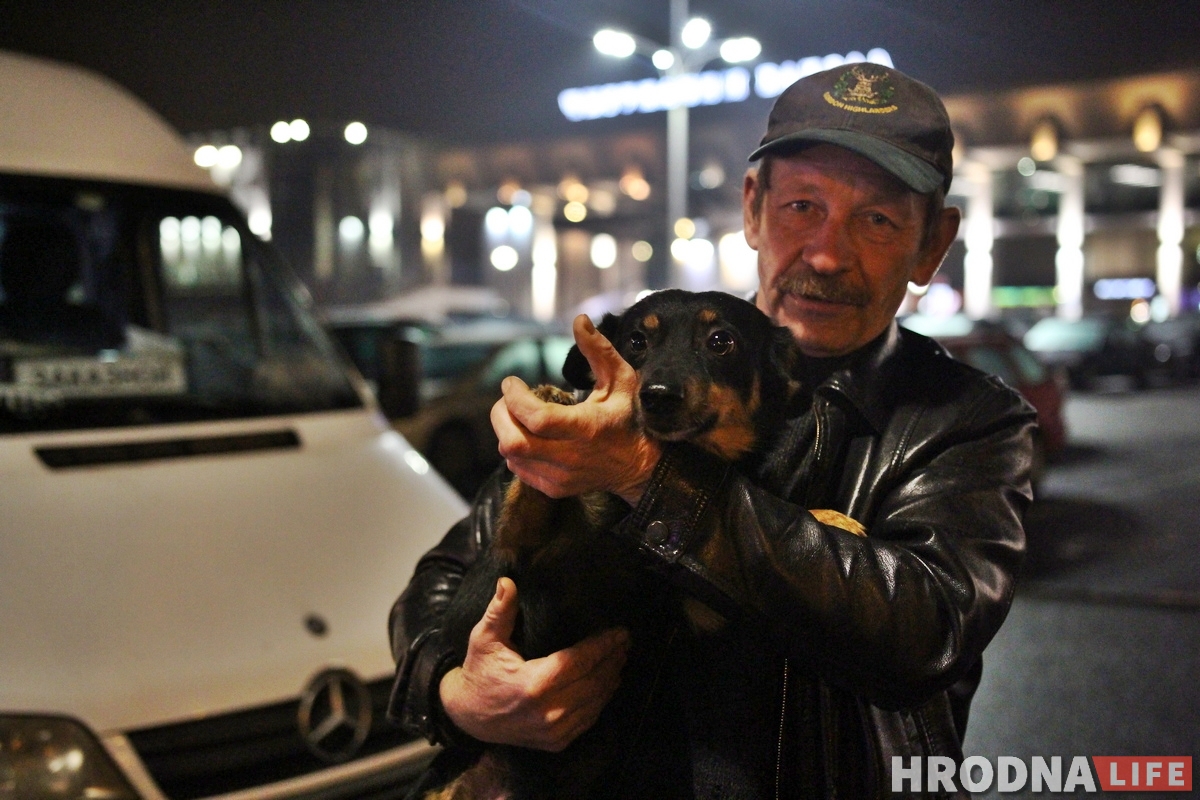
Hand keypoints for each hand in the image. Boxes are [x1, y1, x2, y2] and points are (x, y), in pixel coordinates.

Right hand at [439, 577, 630, 751]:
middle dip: (613, 659)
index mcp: (534, 684)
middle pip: (594, 681)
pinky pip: (588, 719)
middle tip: (626, 641)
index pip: (580, 661)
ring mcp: (555, 730)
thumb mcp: (484, 639)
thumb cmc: (479, 672)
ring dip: (611, 679)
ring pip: (596, 702)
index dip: (603, 646)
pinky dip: (601, 700)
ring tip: (621, 658)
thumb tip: (507, 581)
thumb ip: (500, 611)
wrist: (468, 716)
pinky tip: (607, 684)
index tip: (621, 632)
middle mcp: (549, 711)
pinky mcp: (557, 742)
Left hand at [491, 314, 660, 504]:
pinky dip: (515, 449)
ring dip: (506, 430)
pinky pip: (518, 469)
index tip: (512, 383)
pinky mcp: (554, 488)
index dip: (515, 398)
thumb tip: (579, 321)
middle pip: (512, 442)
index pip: (536, 419)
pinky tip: (530, 435)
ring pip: (511, 455)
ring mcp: (560, 477)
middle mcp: (570, 457)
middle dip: (501, 415)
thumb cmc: (630, 417)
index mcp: (586, 428)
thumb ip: (599, 350)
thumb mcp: (622, 379)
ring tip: (519, 414)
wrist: (640, 467)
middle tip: (509, 399)